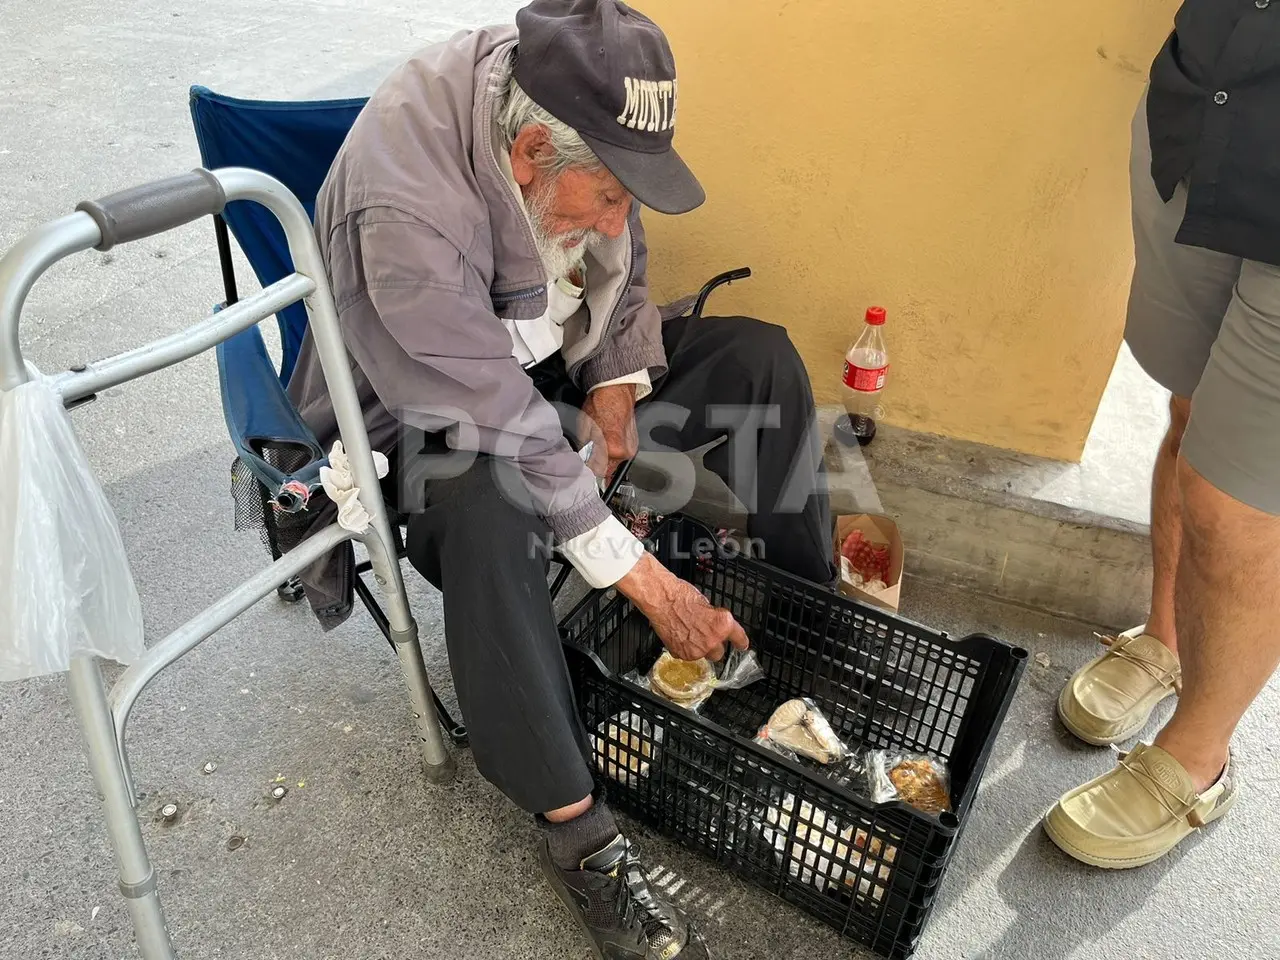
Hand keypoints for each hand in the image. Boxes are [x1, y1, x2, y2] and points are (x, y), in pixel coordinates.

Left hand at [579, 383, 638, 481]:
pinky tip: (609, 438)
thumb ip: (585, 451)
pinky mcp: (634, 444)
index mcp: (611, 450)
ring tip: (601, 441)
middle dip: (598, 463)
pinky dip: (614, 450)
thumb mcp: (584, 430)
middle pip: (608, 469)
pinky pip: (621, 454)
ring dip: (606, 457)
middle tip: (591, 450)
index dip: (589, 468)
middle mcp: (624, 452)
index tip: (585, 464)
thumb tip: (585, 461)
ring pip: (614, 462)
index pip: (598, 472)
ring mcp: (631, 448)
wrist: (616, 391)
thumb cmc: (601, 405)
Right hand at [617, 553, 749, 661]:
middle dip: (713, 645)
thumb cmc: (680, 595)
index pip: (739, 638)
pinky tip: (679, 635)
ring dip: (698, 648)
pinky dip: (684, 648)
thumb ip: (714, 619)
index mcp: (723, 624)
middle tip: (704, 635)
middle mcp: (713, 639)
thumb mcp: (706, 603)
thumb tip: (715, 625)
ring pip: (703, 655)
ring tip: (688, 632)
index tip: (742, 645)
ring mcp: (697, 649)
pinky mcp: (682, 654)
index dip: (741, 642)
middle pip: (719, 652)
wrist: (660, 598)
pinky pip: (688, 656)